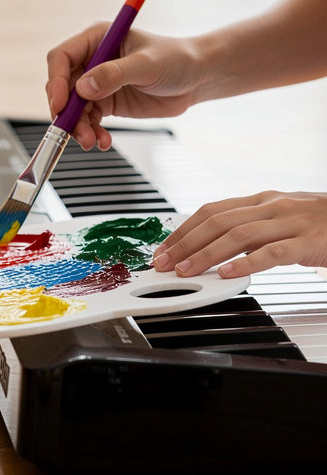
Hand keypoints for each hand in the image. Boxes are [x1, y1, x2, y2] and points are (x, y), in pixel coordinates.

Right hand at [46, 25, 205, 149]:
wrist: (197, 78)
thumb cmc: (177, 59)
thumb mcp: (147, 64)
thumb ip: (114, 74)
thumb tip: (83, 88)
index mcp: (97, 40)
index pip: (61, 58)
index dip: (55, 81)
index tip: (60, 104)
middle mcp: (92, 61)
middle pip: (62, 87)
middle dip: (66, 111)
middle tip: (75, 130)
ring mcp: (96, 83)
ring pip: (72, 109)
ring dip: (78, 127)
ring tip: (92, 141)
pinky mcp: (105, 103)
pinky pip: (87, 121)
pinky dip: (91, 133)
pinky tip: (103, 141)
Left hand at [152, 190, 326, 277]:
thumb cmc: (322, 224)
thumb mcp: (281, 220)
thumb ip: (250, 229)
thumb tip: (212, 247)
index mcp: (263, 200)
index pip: (211, 211)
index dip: (182, 230)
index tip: (162, 249)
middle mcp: (273, 206)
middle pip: (218, 221)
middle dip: (185, 243)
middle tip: (164, 263)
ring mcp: (292, 221)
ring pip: (239, 234)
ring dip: (206, 254)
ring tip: (186, 271)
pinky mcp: (310, 240)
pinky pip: (274, 251)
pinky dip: (248, 263)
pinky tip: (229, 274)